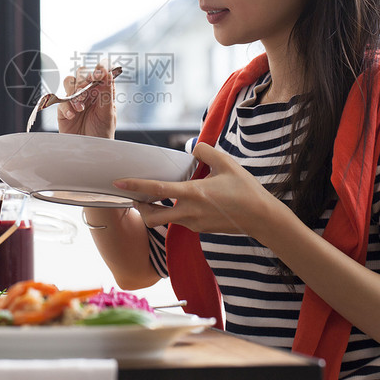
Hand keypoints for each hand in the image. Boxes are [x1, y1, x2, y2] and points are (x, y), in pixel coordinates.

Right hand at [56, 63, 116, 138]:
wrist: (90, 152)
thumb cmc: (102, 133)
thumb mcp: (108, 114)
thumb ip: (107, 93)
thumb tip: (108, 73)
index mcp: (103, 91)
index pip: (101, 72)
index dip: (99, 69)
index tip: (100, 73)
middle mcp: (89, 92)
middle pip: (82, 72)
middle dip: (84, 79)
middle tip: (87, 90)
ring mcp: (75, 99)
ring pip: (69, 81)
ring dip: (74, 92)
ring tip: (80, 108)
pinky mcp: (64, 109)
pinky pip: (61, 100)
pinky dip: (66, 106)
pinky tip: (72, 116)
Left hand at [113, 142, 283, 237]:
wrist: (262, 218)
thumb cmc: (245, 190)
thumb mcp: (226, 163)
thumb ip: (205, 152)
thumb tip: (192, 149)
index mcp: (192, 193)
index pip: (156, 189)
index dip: (134, 186)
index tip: (118, 183)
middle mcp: (188, 212)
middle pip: (151, 217)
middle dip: (139, 207)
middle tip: (135, 197)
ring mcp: (193, 224)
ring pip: (164, 222)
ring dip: (154, 212)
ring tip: (152, 199)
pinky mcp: (200, 230)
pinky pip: (179, 222)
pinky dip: (173, 213)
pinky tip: (181, 202)